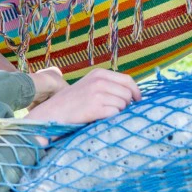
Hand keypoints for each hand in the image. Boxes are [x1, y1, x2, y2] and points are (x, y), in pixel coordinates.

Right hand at [24, 68, 140, 124]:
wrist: (53, 112)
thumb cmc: (73, 101)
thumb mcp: (89, 84)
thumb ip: (108, 84)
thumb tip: (133, 93)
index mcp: (99, 73)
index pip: (128, 80)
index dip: (136, 91)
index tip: (138, 100)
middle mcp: (99, 81)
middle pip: (127, 94)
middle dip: (126, 104)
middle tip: (115, 110)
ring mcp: (97, 94)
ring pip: (123, 105)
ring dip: (117, 112)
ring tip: (103, 113)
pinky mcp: (95, 108)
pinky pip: (115, 114)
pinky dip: (111, 118)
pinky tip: (99, 118)